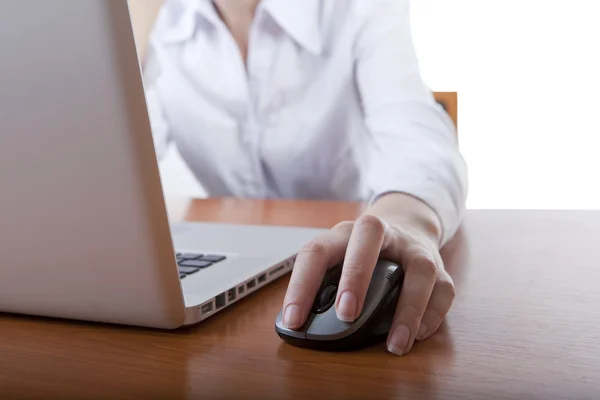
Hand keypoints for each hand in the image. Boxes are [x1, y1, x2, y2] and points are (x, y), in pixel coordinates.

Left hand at [280, 213, 454, 355]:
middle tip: (346, 314)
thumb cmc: (362, 252)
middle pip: (369, 236)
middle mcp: (381, 232)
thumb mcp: (339, 259)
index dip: (302, 285)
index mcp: (345, 233)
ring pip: (419, 269)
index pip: (317, 250)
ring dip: (408, 308)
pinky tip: (417, 335)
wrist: (408, 224)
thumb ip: (324, 286)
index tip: (294, 319)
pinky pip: (443, 289)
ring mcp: (412, 247)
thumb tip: (304, 326)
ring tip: (395, 344)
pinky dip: (432, 315)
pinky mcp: (438, 264)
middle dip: (356, 275)